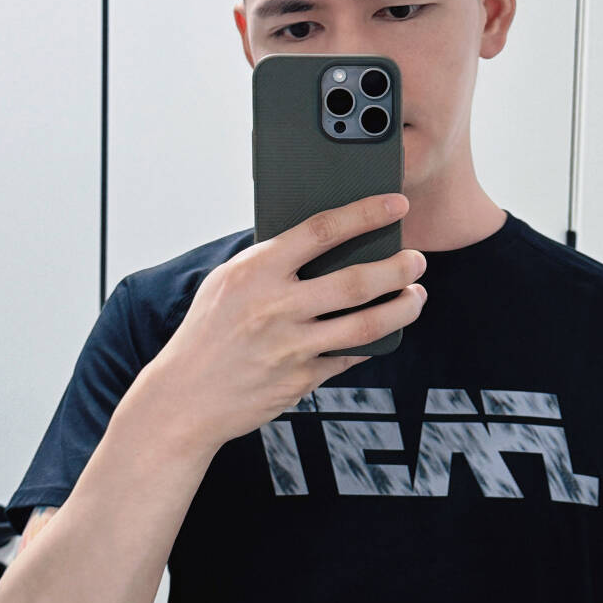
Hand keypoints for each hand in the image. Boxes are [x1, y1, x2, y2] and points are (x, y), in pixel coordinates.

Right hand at [140, 192, 426, 449]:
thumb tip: (323, 240)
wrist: (185, 398)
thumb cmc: (207, 332)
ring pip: (366, 324)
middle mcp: (276, 307)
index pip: (321, 230)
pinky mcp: (301, 379)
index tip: (395, 204)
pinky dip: (371, 343)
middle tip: (418, 260)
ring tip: (416, 296)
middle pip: (356, 281)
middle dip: (398, 267)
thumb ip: (270, 262)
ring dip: (402, 308)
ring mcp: (290, 346)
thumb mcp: (227, 282)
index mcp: (256, 271)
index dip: (365, 213)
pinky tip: (384, 332)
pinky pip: (350, 356)